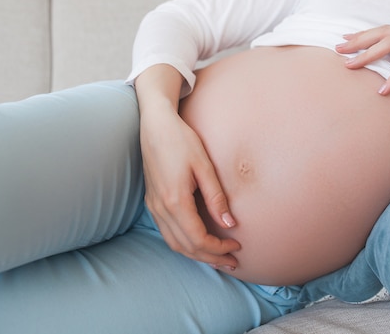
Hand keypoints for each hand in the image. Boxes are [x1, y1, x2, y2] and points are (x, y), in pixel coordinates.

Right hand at [138, 75, 239, 269]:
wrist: (155, 125)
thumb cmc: (182, 141)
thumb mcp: (204, 166)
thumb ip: (217, 197)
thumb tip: (230, 224)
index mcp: (175, 201)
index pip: (198, 239)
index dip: (218, 248)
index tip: (237, 246)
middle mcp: (161, 208)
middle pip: (186, 247)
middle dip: (210, 258)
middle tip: (232, 263)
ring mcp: (154, 206)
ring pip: (174, 243)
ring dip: (196, 254)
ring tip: (218, 258)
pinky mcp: (152, 201)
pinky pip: (167, 232)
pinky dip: (184, 243)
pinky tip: (198, 242)